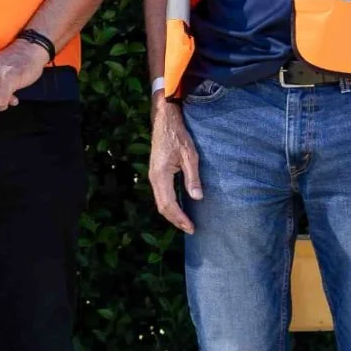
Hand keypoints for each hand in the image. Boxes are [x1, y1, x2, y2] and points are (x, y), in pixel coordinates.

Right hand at [148, 98, 203, 233]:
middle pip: (162, 206)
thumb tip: (197, 198)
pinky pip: (161, 194)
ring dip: (172, 214)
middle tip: (190, 229)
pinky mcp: (156, 173)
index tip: (191, 227)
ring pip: (160, 201)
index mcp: (161, 175)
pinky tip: (179, 207)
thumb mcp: (190, 156)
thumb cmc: (178, 136)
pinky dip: (169, 205)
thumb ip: (193, 177)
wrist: (165, 121)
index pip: (169, 204)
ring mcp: (153, 176)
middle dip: (176, 220)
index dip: (180, 218)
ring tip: (185, 222)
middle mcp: (154, 178)